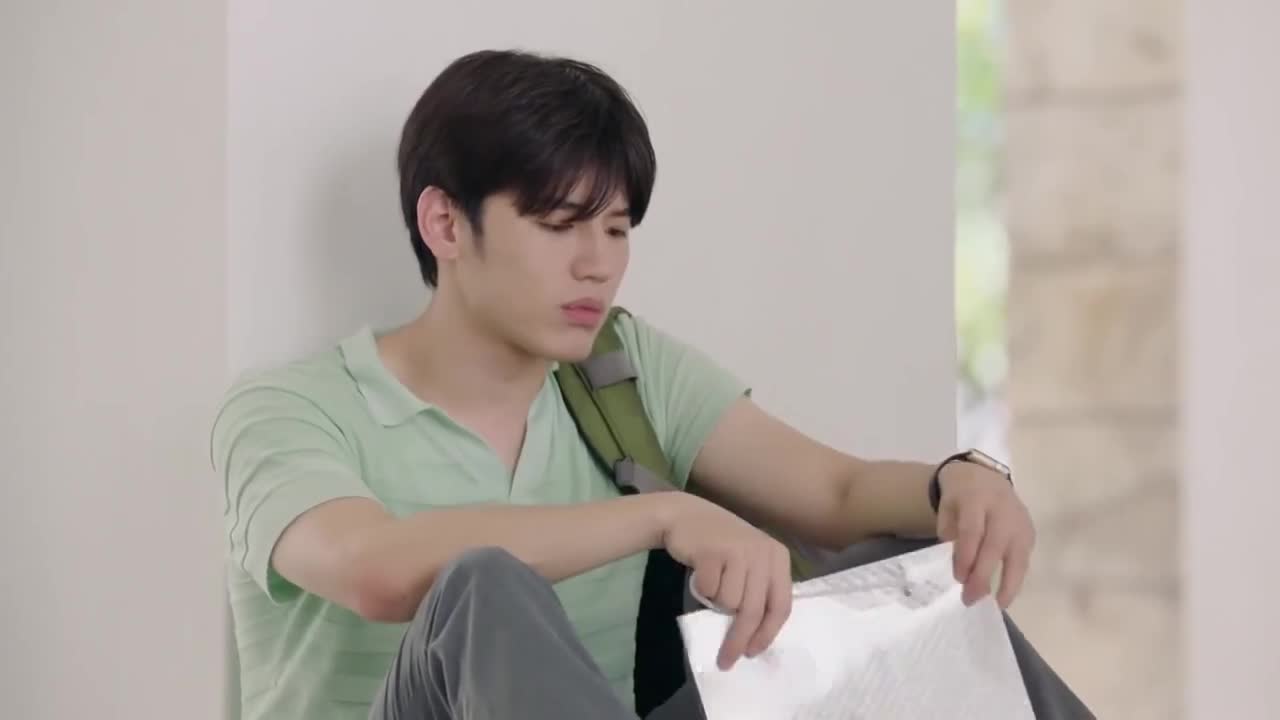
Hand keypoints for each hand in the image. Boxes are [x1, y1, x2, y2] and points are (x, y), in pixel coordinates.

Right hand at [660, 494, 792, 669]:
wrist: (685, 515)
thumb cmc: (719, 545)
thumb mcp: (748, 563)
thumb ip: (757, 590)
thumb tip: (755, 636)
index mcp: (778, 557)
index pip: (781, 605)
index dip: (767, 634)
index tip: (753, 653)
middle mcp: (763, 552)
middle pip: (754, 611)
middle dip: (739, 640)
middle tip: (726, 660)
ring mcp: (738, 550)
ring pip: (729, 603)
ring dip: (715, 601)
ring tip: (711, 580)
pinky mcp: (713, 551)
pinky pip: (708, 591)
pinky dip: (701, 589)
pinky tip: (699, 570)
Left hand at [934, 462, 1035, 608]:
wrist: (986, 475)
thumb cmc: (961, 497)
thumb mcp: (947, 507)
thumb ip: (949, 533)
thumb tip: (957, 569)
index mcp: (977, 498)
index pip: (972, 530)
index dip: (966, 556)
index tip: (958, 578)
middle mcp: (1003, 510)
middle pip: (995, 546)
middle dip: (983, 575)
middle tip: (970, 598)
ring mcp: (1021, 521)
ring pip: (1018, 556)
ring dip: (1008, 583)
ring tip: (997, 605)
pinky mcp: (1030, 532)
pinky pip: (1024, 559)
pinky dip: (1016, 579)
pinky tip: (1006, 594)